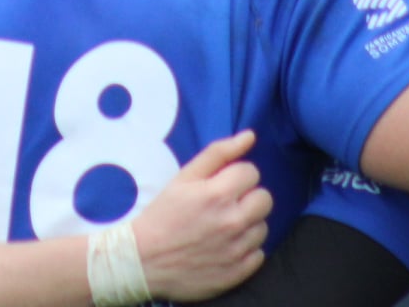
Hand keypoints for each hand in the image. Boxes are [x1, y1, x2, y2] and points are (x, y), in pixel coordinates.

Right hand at [131, 130, 271, 300]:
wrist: (144, 261)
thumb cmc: (163, 214)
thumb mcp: (184, 178)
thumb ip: (218, 153)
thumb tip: (250, 136)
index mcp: (218, 194)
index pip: (252, 172)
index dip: (236, 176)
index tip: (221, 185)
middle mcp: (233, 221)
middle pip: (265, 199)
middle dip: (248, 198)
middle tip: (226, 205)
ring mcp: (237, 249)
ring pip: (263, 227)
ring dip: (247, 224)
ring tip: (224, 227)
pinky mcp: (238, 272)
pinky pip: (259, 254)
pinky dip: (245, 249)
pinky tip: (225, 247)